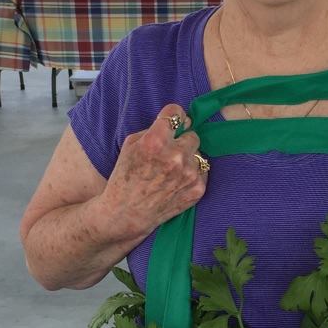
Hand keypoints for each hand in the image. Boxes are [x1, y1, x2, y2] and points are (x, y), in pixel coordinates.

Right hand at [99, 105, 208, 240]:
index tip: (171, 122)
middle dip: (181, 141)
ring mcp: (189, 174)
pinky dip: (192, 173)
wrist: (128, 214)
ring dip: (187, 158)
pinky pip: (202, 170)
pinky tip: (177, 181)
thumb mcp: (130, 145)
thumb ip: (154, 129)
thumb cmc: (125, 177)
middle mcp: (176, 156)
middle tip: (168, 153)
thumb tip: (177, 123)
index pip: (176, 113)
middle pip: (192, 134)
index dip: (173, 117)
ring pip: (198, 153)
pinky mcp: (198, 189)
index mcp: (156, 141)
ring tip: (171, 171)